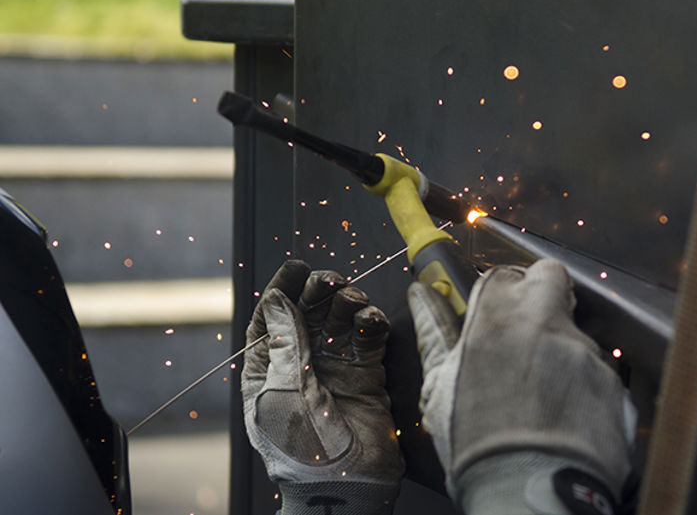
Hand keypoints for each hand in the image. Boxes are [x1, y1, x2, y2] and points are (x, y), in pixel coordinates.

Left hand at [242, 260, 403, 514]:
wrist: (342, 487)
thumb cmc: (298, 447)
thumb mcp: (281, 388)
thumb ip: (284, 340)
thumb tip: (278, 297)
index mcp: (267, 370)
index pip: (271, 318)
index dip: (282, 289)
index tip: (297, 266)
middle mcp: (301, 365)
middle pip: (308, 312)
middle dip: (318, 290)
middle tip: (330, 280)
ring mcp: (335, 369)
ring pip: (340, 320)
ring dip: (347, 303)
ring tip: (353, 301)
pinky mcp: (366, 376)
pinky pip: (369, 339)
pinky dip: (372, 323)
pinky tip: (371, 321)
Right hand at [408, 259, 635, 514]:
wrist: (529, 490)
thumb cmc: (477, 441)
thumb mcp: (440, 384)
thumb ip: (434, 330)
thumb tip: (421, 294)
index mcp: (497, 316)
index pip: (505, 274)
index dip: (504, 292)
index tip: (498, 312)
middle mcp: (545, 322)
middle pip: (550, 279)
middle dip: (542, 293)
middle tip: (528, 330)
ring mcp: (583, 350)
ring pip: (574, 333)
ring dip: (561, 353)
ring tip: (542, 397)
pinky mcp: (611, 381)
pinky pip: (597, 373)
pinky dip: (584, 388)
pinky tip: (566, 416)